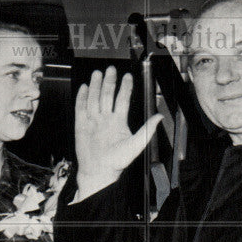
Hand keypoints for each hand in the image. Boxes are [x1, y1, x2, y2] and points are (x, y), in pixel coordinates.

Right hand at [74, 67, 161, 197]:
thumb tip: (159, 118)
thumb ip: (147, 130)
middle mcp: (106, 119)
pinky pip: (81, 108)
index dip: (125, 88)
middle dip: (109, 82)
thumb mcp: (136, 145)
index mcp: (119, 122)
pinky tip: (85, 88)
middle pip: (107, 96)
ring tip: (97, 74)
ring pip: (95, 99)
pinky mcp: (81, 125)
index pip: (123, 100)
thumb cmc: (117, 162)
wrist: (99, 172)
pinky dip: (82, 98)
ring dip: (96, 86)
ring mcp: (93, 121)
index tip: (128, 77)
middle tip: (111, 69)